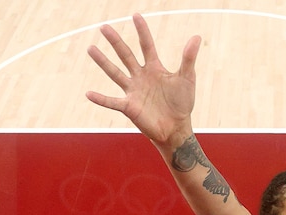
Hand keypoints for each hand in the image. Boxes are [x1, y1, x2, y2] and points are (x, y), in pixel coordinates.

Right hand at [86, 13, 200, 144]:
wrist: (177, 128)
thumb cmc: (182, 103)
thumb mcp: (187, 79)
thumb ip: (189, 58)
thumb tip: (196, 37)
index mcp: (154, 68)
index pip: (146, 46)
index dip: (142, 31)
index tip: (136, 15)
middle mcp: (140, 77)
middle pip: (126, 55)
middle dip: (116, 41)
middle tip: (104, 27)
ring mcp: (133, 91)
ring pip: (115, 73)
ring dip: (103, 62)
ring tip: (91, 48)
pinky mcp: (129, 107)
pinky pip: (112, 102)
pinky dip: (101, 99)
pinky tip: (88, 94)